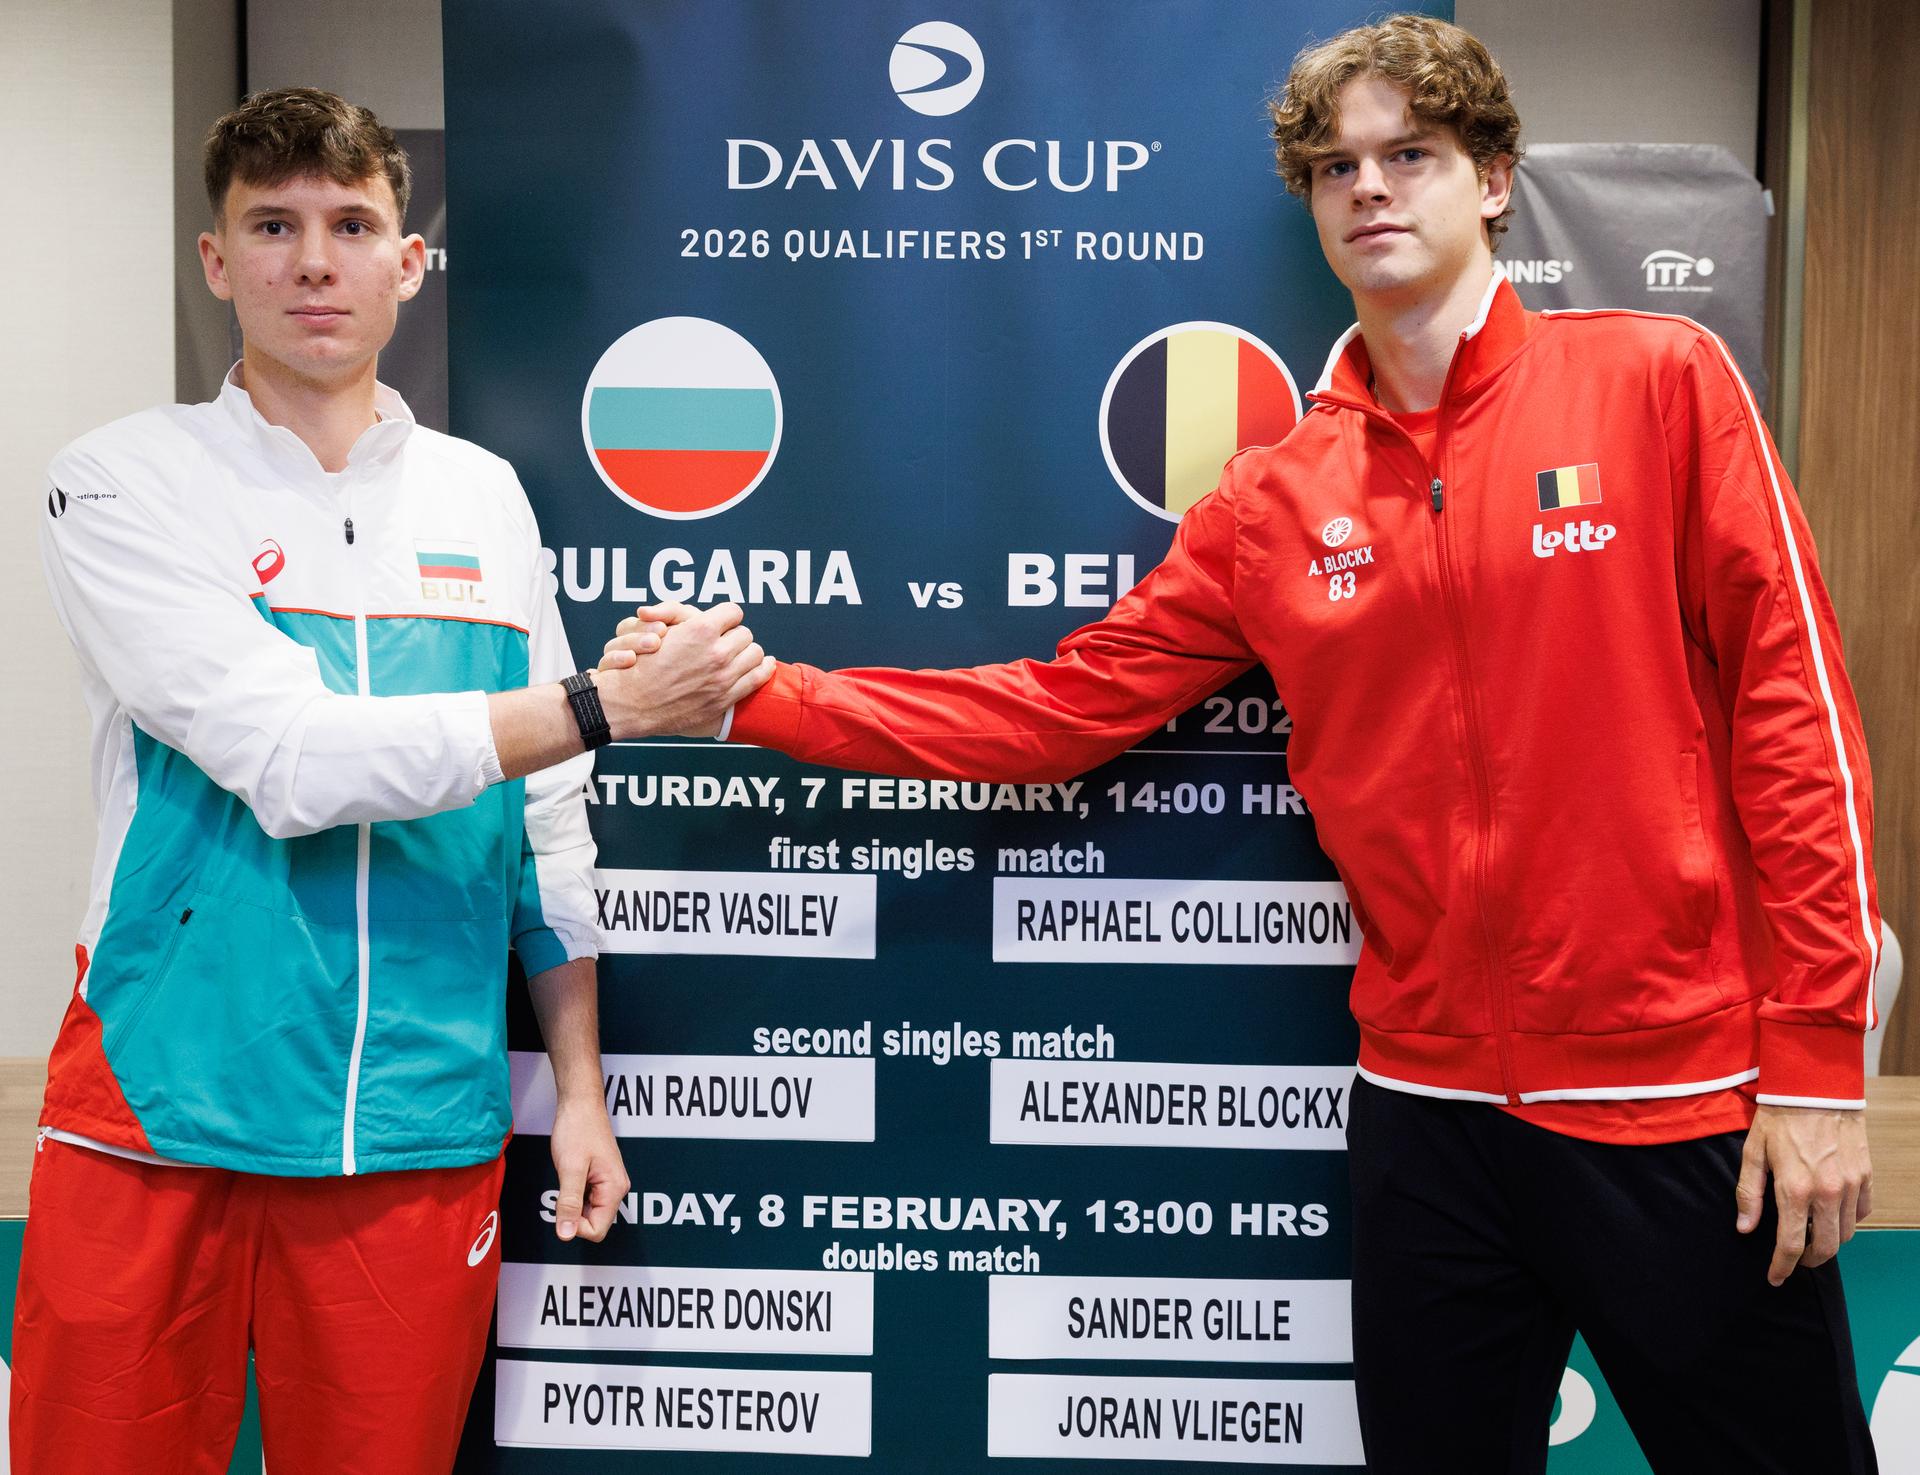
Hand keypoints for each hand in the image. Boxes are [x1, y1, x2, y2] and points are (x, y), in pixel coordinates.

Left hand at [549, 1093, 628, 1243]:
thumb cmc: (578, 1129)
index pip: (597, 1230)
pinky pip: (587, 1199)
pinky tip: (568, 1176)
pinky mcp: (600, 1178)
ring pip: (589, 1212)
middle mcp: (616, 1189)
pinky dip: (574, 1194)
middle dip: (573, 1214)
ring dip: (572, 1203)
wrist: (581, 1104)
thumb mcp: (570, 1168)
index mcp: (614, 1189)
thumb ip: (569, 1202)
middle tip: (562, 1188)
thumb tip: (566, 1234)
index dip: (575, 1226)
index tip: (562, 1205)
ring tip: (566, 1178)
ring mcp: (609, 1183)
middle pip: (594, 1223)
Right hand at [592, 601, 774, 737]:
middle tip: (727, 640)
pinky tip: (764, 663)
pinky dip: (763, 668)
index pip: (733, 611)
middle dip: (735, 635)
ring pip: (755, 653)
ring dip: (747, 651)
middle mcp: (716, 652)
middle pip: (745, 633)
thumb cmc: (642, 665)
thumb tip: (703, 614)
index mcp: (701, 630)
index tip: (721, 622)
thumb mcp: (658, 628)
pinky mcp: (726, 697)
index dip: (726, 616)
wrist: (635, 702)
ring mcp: (723, 676)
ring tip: (739, 653)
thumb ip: (681, 614)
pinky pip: (758, 677)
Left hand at [1735, 1103, 1871, 1284]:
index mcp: (1795, 1188)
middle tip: (1794, 1260)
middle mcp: (1828, 1192)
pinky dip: (1847, 1221)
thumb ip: (1748, 1193)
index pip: (1791, 1244)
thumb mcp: (1753, 1152)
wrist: (1816, 1088)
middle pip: (1826, 1247)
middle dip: (1808, 1261)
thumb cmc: (1779, 1118)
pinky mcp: (1866, 1176)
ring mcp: (1851, 1185)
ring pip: (1846, 1233)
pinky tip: (1832, 1215)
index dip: (1782, 1267)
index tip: (1775, 1278)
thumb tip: (1745, 1228)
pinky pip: (1861, 1213)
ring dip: (1829, 1243)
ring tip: (1811, 1237)